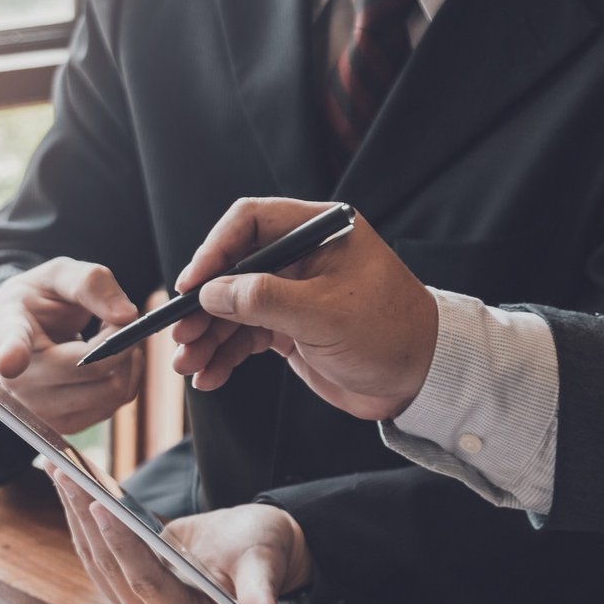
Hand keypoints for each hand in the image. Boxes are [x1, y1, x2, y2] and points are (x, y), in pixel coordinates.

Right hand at [0, 258, 144, 434]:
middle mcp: (18, 379)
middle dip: (122, 339)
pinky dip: (124, 377)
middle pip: (92, 369)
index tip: (10, 362)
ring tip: (107, 336)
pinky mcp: (63, 426)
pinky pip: (115, 404)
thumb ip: (91, 284)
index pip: (11, 347)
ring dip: (126, 358)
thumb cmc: (38, 301)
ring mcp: (40, 409)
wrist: (18, 331)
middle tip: (115, 318)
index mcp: (9, 331)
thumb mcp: (59, 276)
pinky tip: (108, 358)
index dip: (13, 354)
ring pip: (112, 391)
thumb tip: (127, 315)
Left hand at [49, 469, 309, 603]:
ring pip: (96, 560)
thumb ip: (261, 594)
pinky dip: (80, 518)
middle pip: (113, 570)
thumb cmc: (260, 554)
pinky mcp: (122, 593)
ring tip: (60, 470)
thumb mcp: (264, 566)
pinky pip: (95, 554)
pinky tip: (67, 485)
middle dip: (87, 520)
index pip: (147, 584)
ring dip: (75, 514)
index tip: (100, 505)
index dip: (122, 546)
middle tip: (67, 474)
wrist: (248, 552)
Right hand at [169, 198, 438, 419]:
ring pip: (233, 308)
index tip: (192, 286)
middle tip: (180, 333)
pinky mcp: (288, 329)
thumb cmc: (391, 333)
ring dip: (207, 336)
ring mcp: (292, 294)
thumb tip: (210, 293)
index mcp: (319, 231)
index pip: (250, 221)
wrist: (422, 381)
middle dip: (204, 305)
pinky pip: (244, 336)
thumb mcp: (325, 315)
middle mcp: (301, 257)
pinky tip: (209, 376)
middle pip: (233, 269)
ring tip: (187, 364)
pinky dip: (224, 356)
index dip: (215, 250)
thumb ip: (264, 299)